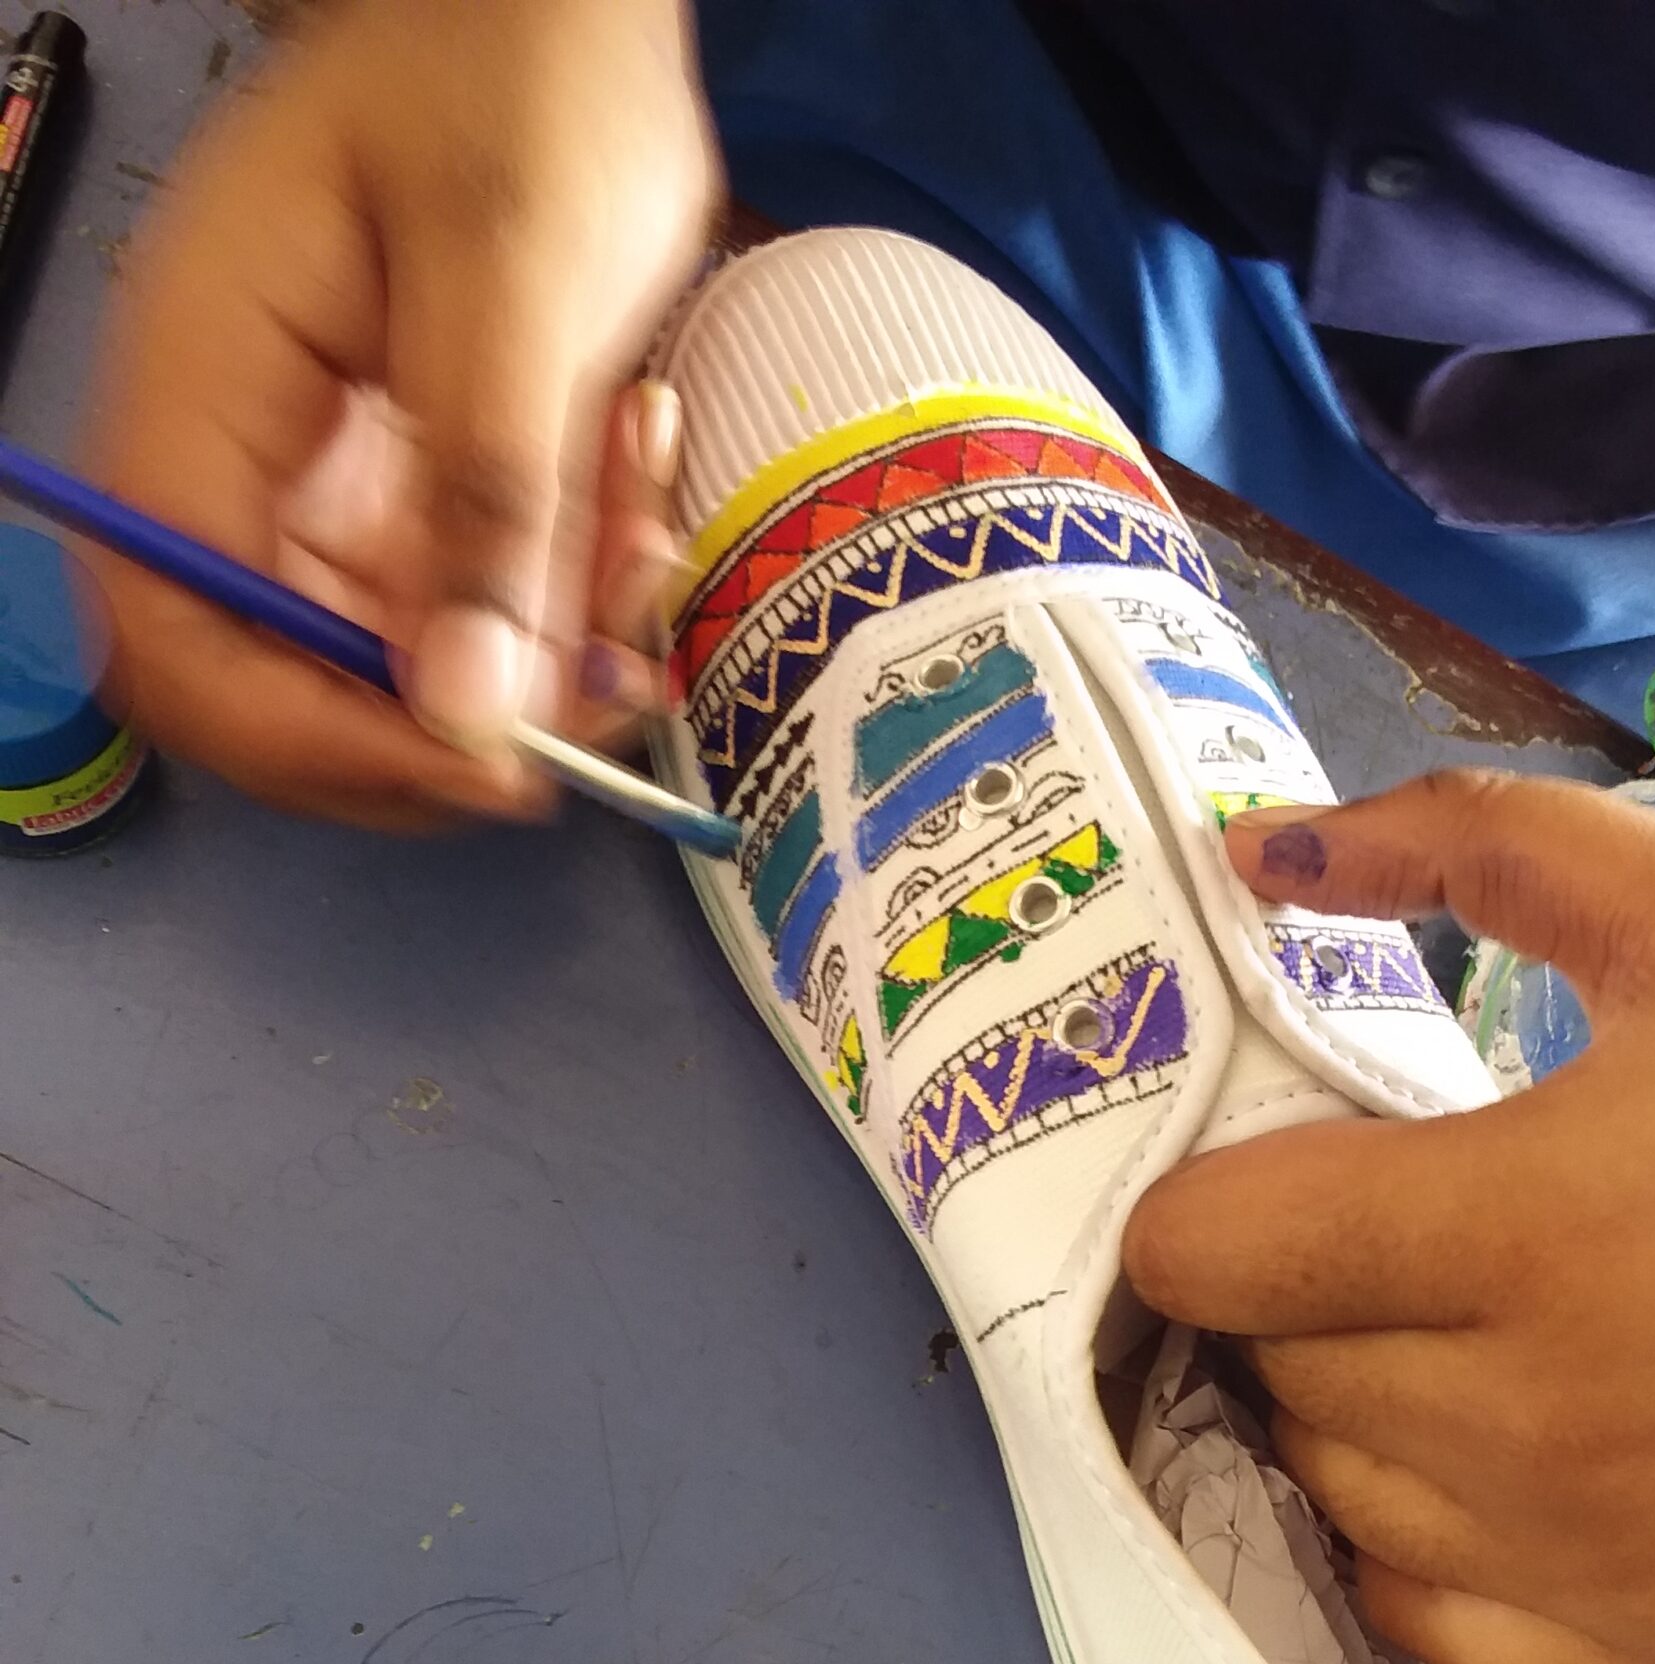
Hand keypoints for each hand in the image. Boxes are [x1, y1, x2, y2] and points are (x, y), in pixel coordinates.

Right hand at [86, 0, 715, 826]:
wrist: (562, 5)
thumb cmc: (518, 81)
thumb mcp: (518, 282)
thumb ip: (491, 501)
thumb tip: (467, 714)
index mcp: (204, 385)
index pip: (179, 635)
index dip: (309, 735)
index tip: (480, 766)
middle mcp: (242, 456)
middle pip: (282, 685)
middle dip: (453, 719)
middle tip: (600, 696)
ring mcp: (326, 481)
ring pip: (402, 666)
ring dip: (541, 658)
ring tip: (644, 554)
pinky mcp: (411, 492)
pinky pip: (474, 608)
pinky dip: (569, 600)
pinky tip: (639, 511)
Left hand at [1124, 770, 1654, 1663]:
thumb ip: (1476, 847)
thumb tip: (1255, 849)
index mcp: (1536, 1222)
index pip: (1214, 1252)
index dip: (1207, 1203)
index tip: (1268, 1174)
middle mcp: (1540, 1425)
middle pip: (1276, 1367)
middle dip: (1301, 1292)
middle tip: (1396, 1236)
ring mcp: (1598, 1569)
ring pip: (1338, 1492)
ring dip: (1354, 1411)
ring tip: (1460, 1335)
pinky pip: (1429, 1625)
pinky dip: (1422, 1548)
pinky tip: (1499, 1466)